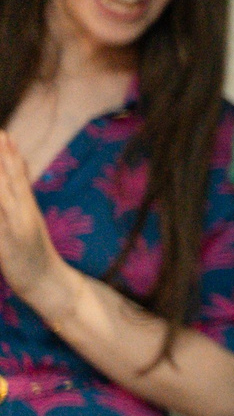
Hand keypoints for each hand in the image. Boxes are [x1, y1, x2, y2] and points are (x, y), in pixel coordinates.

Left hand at [0, 135, 66, 307]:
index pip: (17, 175)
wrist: (47, 282)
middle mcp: (21, 215)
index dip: (9, 154)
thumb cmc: (33, 251)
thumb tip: (17, 168)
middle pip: (8, 182)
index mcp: (27, 207)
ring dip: (0, 180)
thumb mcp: (29, 219)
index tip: (3, 133)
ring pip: (1, 200)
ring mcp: (13, 230)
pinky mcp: (5, 247)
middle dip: (3, 160)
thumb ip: (20, 195)